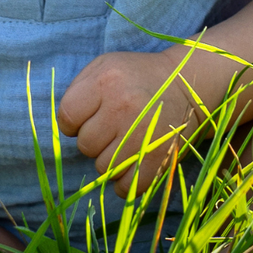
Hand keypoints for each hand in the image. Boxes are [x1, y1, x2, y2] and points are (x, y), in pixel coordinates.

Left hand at [58, 47, 215, 196]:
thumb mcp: (105, 66)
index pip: (67, 117)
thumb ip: (79, 90)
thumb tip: (66, 126)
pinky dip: (125, 183)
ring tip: (126, 143)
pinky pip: (127, 186)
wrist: (186, 82)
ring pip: (104, 168)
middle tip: (113, 129)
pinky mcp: (159, 156)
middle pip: (85, 145)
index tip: (88, 118)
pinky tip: (131, 166)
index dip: (73, 122)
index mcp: (106, 81)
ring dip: (110, 161)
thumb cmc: (138, 76)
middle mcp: (123, 106)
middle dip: (95, 141)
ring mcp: (142, 134)